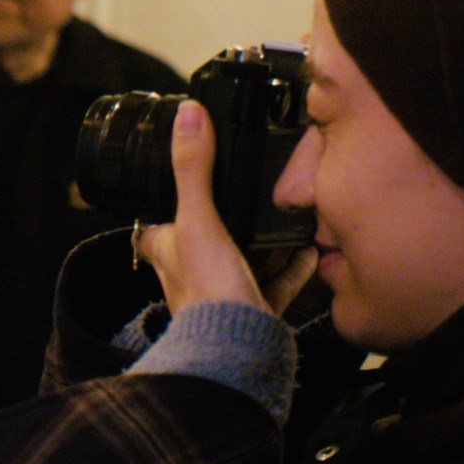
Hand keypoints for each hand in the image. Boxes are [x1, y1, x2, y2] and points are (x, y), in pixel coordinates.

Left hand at [133, 100, 316, 318]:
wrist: (238, 346)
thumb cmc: (206, 290)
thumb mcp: (198, 217)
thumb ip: (193, 168)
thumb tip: (188, 116)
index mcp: (167, 250)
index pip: (152, 223)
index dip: (158, 203)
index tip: (167, 179)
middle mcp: (191, 271)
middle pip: (203, 238)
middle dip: (222, 218)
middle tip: (242, 191)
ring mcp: (224, 291)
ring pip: (242, 258)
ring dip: (261, 240)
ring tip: (283, 211)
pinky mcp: (256, 307)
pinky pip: (277, 282)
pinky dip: (294, 266)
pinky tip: (311, 248)